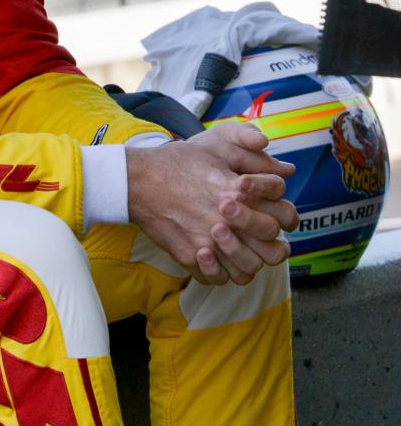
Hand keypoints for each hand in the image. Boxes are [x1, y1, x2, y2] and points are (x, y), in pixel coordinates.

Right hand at [127, 122, 297, 286]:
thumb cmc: (177, 162)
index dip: (286, 217)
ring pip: (248, 270)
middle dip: (273, 243)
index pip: (284, 216)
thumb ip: (252, 154)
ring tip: (242, 249)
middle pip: (273, 250)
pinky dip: (222, 273)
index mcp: (238, 192)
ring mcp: (207, 242)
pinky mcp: (189, 256)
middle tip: (263, 237)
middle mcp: (227, 221)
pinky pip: (218, 279)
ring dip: (250, 261)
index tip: (276, 214)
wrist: (137, 181)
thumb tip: (287, 169)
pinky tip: (218, 258)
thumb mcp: (216, 146)